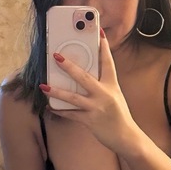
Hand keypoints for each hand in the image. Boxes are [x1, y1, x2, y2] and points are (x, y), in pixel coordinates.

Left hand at [40, 30, 136, 152]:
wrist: (126, 137)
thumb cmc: (118, 115)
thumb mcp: (114, 96)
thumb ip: (102, 86)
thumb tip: (83, 76)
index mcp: (112, 85)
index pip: (108, 62)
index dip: (103, 46)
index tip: (98, 32)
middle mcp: (105, 94)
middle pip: (84, 77)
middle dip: (69, 66)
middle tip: (56, 56)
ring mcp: (97, 107)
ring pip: (73, 97)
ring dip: (57, 91)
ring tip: (44, 86)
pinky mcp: (90, 120)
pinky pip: (71, 114)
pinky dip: (59, 111)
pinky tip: (49, 107)